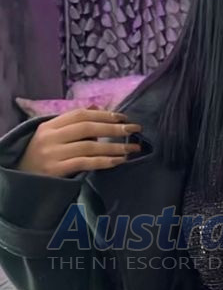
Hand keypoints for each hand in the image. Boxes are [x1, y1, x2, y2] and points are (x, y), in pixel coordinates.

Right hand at [16, 107, 141, 177]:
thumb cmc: (40, 157)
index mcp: (49, 125)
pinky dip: (105, 161)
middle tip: (134, 129)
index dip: (103, 114)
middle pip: (87, 128)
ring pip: (89, 146)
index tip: (123, 117)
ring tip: (132, 148)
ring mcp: (53, 154)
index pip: (80, 114)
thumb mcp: (51, 136)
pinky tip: (119, 161)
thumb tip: (98, 109)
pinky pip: (86, 163)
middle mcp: (50, 137)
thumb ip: (72, 124)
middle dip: (113, 128)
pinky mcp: (56, 170)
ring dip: (114, 147)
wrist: (21, 180)